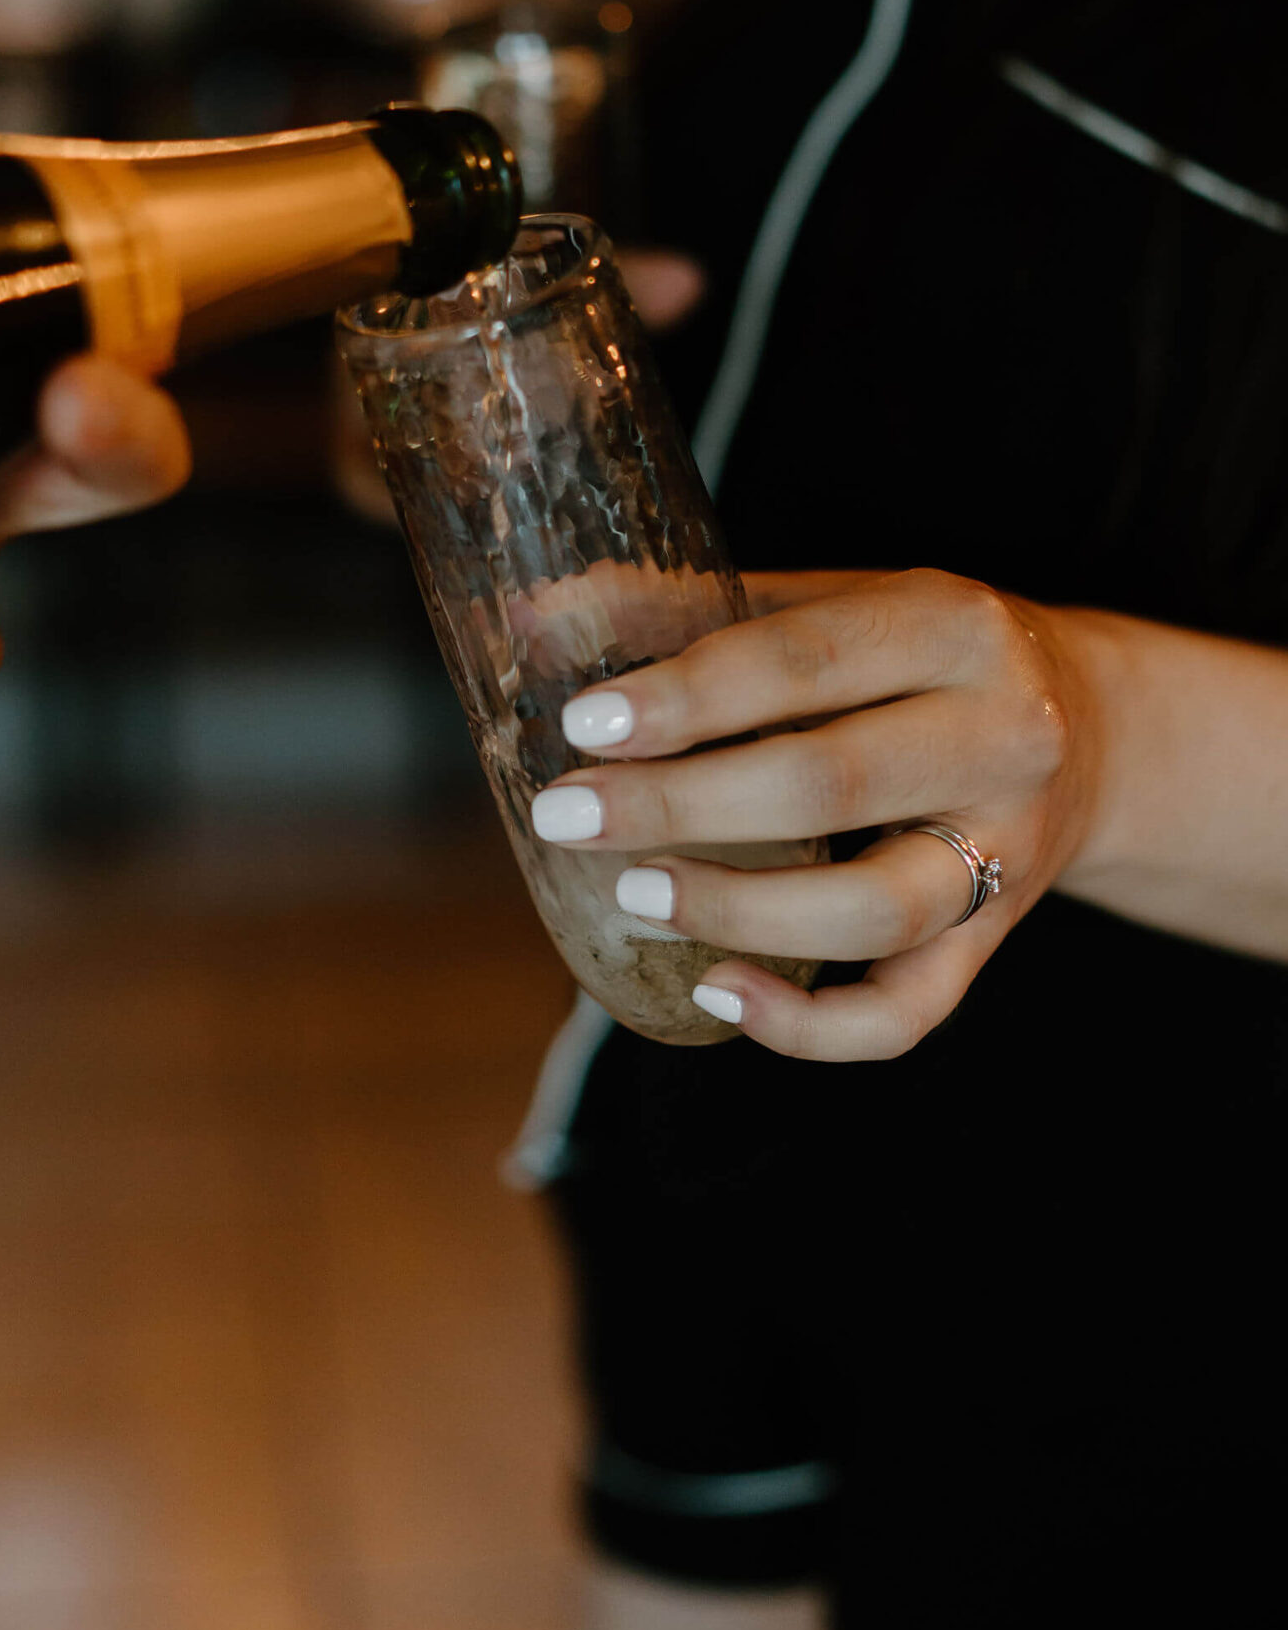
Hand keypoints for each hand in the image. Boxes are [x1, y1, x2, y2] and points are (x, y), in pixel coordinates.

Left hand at [532, 567, 1101, 1060]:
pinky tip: (716, 994)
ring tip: (633, 896)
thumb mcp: (832, 603)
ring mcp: (1009, 850)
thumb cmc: (915, 659)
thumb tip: (536, 618)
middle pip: (831, 784)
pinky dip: (810, 1026)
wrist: (1092, 727)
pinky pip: (909, 1012)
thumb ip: (696, 611)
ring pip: (875, 909)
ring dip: (739, 911)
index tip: (583, 724)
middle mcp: (1001, 736)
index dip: (689, 697)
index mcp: (953, 625)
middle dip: (681, 805)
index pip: (807, 661)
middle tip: (566, 816)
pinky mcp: (997, 940)